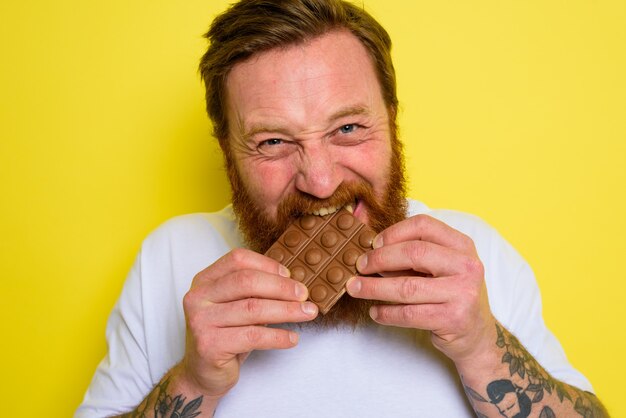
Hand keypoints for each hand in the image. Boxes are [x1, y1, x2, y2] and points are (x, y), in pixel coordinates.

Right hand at [179, 248, 318, 398]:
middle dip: (281, 287)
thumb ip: (256, 292)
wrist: (204, 373)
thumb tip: (294, 285)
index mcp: (205, 280)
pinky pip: (252, 336)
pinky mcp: (209, 345)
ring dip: (286, 310)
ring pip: (253, 309)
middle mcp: (198, 297)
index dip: (267, 265)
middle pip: (246, 281)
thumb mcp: (238, 307)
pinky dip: (278, 336)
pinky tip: (292, 338)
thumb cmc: (226, 335)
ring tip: (307, 313)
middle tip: (304, 295)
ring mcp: (200, 321)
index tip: (289, 276)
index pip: (238, 260)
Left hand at [346, 214, 495, 364]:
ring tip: (355, 288)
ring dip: (374, 287)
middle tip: (359, 266)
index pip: (424, 226)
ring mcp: (463, 293)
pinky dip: (387, 313)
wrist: (476, 335)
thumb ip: (410, 256)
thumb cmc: (450, 295)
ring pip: (407, 287)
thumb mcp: (439, 268)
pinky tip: (375, 311)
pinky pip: (409, 314)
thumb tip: (369, 250)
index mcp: (462, 245)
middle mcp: (467, 266)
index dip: (394, 232)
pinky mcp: (454, 319)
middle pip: (414, 253)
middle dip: (380, 259)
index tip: (373, 244)